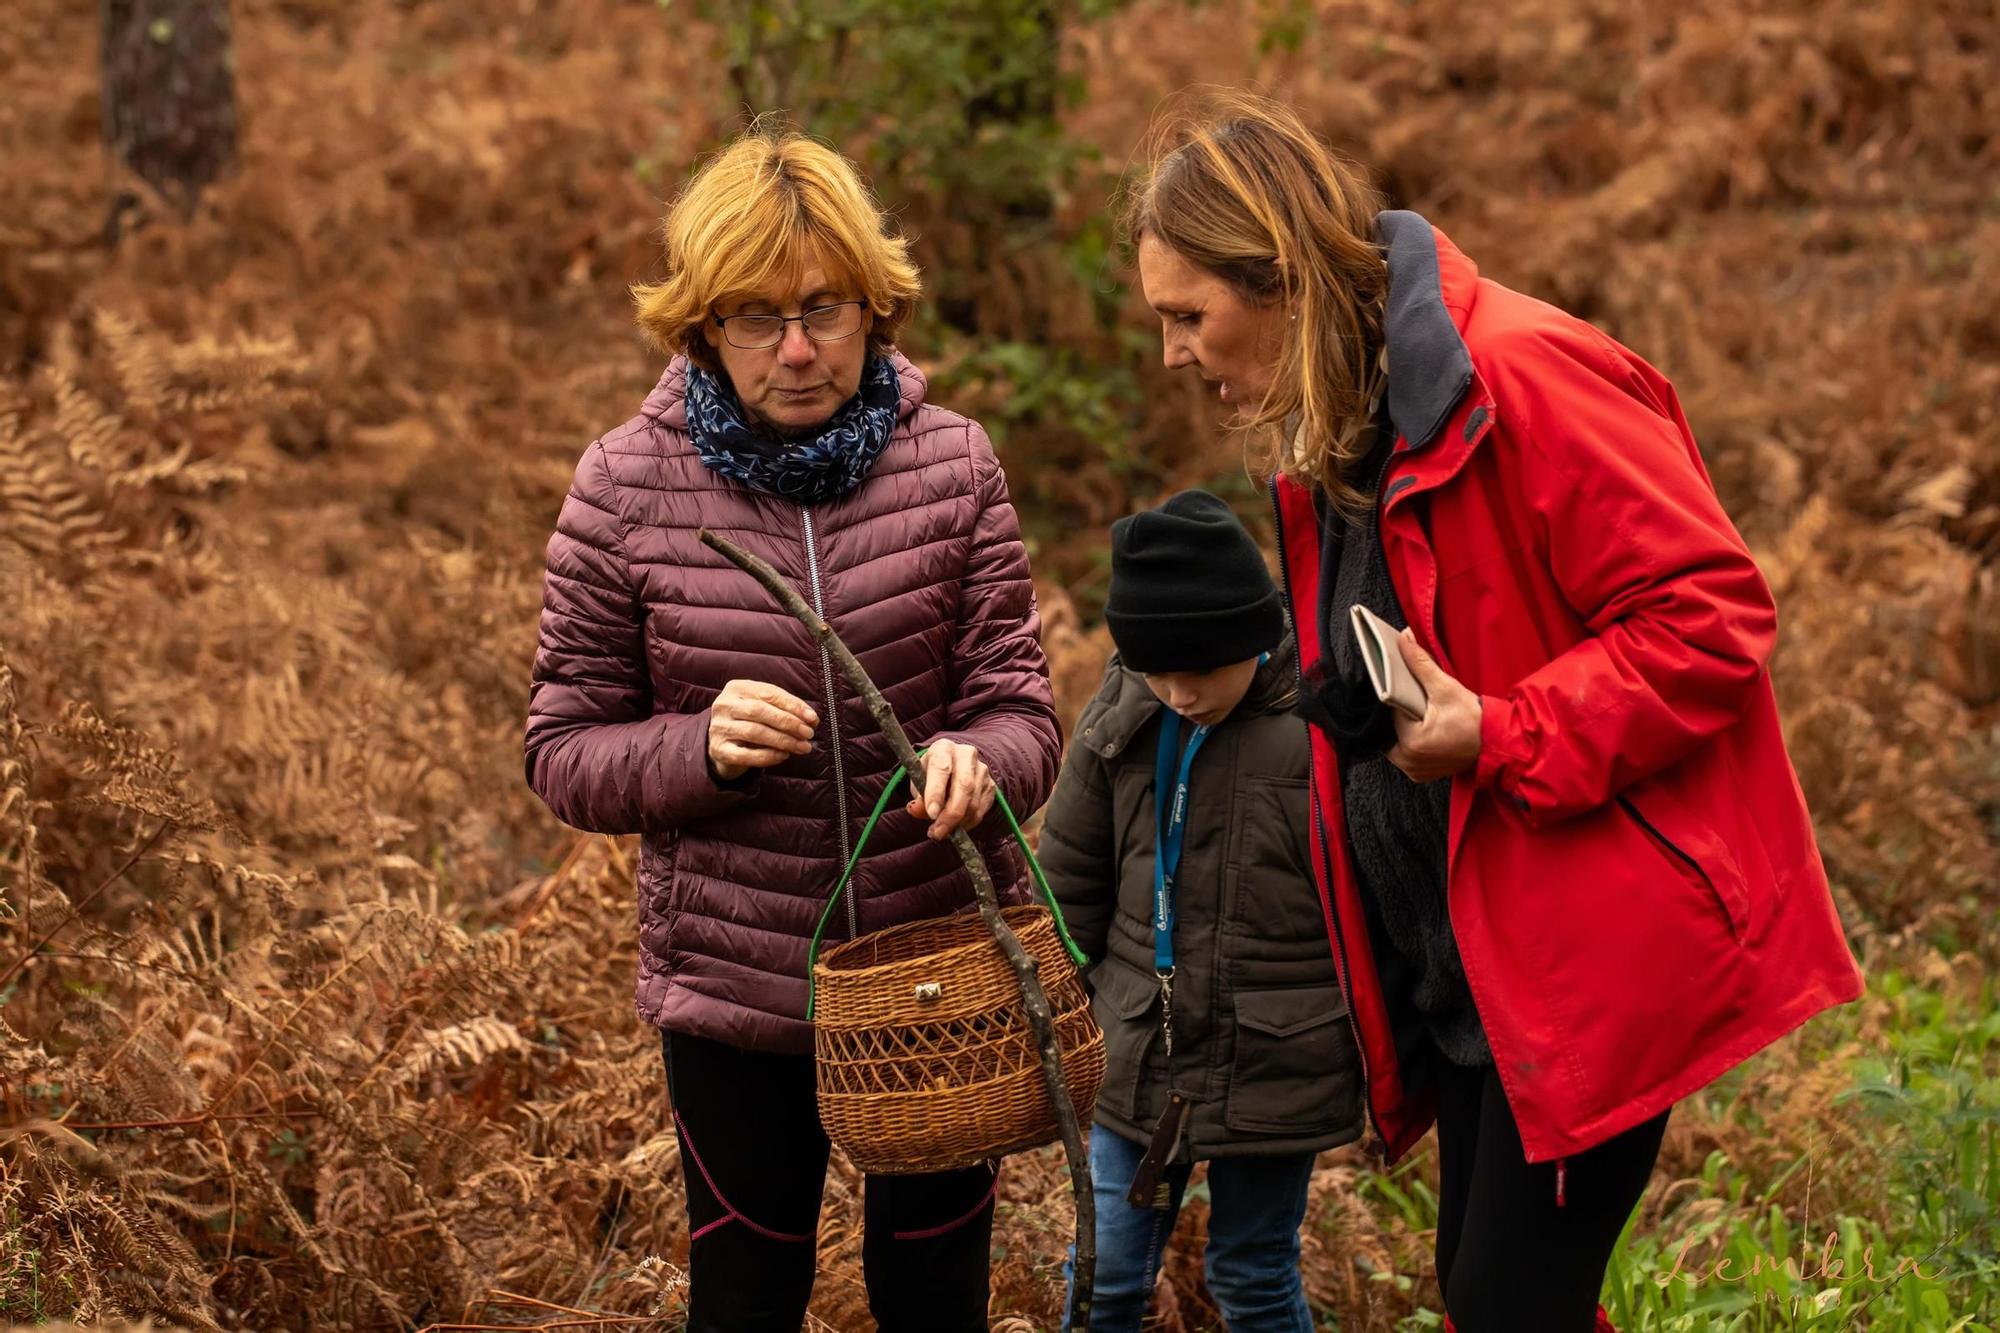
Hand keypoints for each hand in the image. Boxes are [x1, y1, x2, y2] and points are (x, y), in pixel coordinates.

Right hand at [707, 680, 817, 780]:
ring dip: (783, 740)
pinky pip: (746, 755)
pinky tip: (784, 756)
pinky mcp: (719, 750)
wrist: (722, 743)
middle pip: (759, 711)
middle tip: (808, 733)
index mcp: (736, 688)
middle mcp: (724, 705)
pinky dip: (768, 756)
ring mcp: (719, 728)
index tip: (812, 718)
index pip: (768, 693)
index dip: (793, 705)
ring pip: (754, 732)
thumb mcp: (764, 708)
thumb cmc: (750, 721)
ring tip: (802, 747)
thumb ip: (786, 709)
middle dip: (789, 722)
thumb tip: (812, 719)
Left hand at [906, 739, 994, 839]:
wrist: (953, 766)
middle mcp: (966, 755)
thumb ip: (917, 796)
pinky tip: (955, 826)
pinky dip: (967, 823)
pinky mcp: (991, 785)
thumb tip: (916, 810)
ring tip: (941, 832)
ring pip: (974, 802)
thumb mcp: (918, 780)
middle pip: (965, 786)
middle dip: (950, 814)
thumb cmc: (931, 774)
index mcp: (944, 748)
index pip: (941, 768)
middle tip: (938, 832)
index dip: (936, 792)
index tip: (931, 814)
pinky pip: (981, 811)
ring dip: (957, 823)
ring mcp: (982, 770)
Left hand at [1385, 629, 1482, 782]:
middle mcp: (1409, 762)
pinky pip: (1405, 753)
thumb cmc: (1475, 719)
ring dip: (1403, 727)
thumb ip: (1420, 664)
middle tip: (1417, 702)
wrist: (1498, 744)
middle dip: (1399, 713)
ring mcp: (1414, 771)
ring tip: (1421, 714)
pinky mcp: (1420, 774)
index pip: (1390, 712)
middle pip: (1389, 728)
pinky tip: (1423, 728)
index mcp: (1411, 743)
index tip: (1404, 688)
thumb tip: (1404, 639)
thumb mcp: (1446, 688)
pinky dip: (1410, 741)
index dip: (1397, 696)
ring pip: (1395, 741)